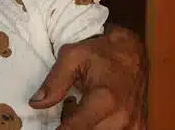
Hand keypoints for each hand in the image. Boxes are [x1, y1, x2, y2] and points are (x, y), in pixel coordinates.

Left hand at [28, 24, 146, 129]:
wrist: (133, 51)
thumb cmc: (102, 52)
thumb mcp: (72, 57)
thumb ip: (54, 82)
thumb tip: (36, 103)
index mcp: (105, 99)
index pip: (74, 129)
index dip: (59, 129)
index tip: (53, 124)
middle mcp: (122, 117)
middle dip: (72, 125)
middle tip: (69, 106)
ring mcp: (133, 124)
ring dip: (86, 127)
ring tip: (82, 108)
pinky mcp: (138, 127)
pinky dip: (101, 128)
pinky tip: (97, 114)